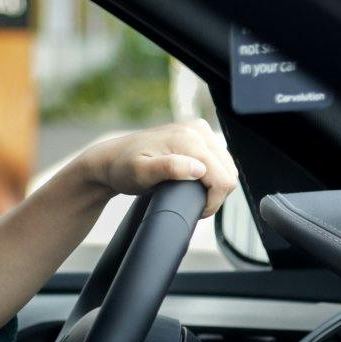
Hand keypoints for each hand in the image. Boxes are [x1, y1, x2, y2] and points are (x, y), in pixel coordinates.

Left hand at [73, 118, 240, 217]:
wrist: (111, 159)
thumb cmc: (122, 168)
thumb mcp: (141, 173)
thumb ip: (170, 169)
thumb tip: (199, 168)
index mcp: (189, 139)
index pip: (223, 178)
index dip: (213, 202)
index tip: (196, 211)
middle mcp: (197, 130)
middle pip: (229, 172)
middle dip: (214, 194)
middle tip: (190, 203)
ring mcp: (198, 130)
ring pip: (226, 167)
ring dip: (214, 184)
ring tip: (190, 192)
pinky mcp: (197, 135)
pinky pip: (218, 160)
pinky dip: (211, 174)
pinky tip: (194, 180)